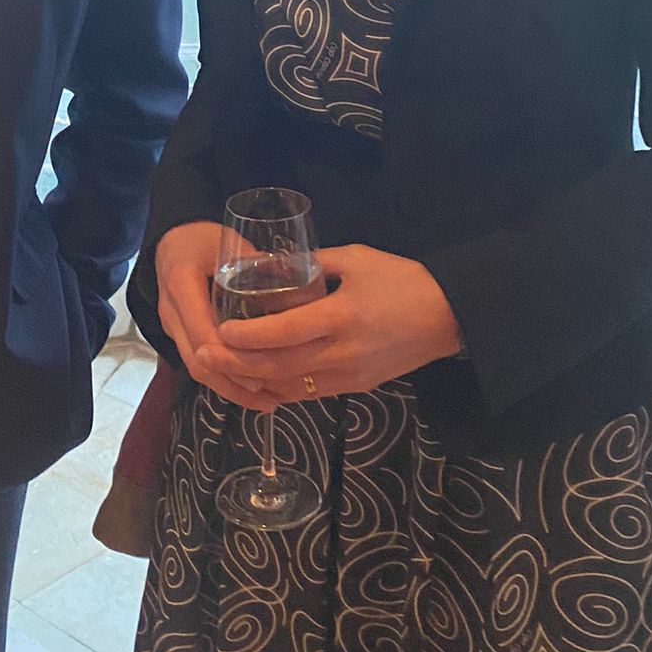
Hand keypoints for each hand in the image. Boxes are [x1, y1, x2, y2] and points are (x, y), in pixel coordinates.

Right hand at [154, 220, 279, 411]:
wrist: (170, 239)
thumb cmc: (202, 238)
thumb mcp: (228, 242)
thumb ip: (255, 264)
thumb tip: (296, 284)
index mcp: (182, 283)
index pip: (202, 331)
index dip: (231, 357)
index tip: (261, 374)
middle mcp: (171, 310)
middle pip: (197, 359)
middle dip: (232, 383)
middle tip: (270, 398)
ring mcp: (170, 324)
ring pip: (193, 367)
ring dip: (227, 387)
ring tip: (265, 402)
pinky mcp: (177, 333)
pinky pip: (195, 361)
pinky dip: (220, 378)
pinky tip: (248, 388)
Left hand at [195, 245, 463, 405]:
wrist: (448, 316)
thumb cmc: (401, 279)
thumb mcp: (356, 259)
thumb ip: (313, 263)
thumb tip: (273, 263)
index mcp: (342, 315)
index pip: (284, 333)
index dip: (247, 337)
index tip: (218, 331)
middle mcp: (343, 351)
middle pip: (279, 366)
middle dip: (237, 365)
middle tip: (203, 356)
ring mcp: (349, 374)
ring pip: (290, 386)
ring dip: (252, 381)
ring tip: (221, 370)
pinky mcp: (356, 387)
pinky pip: (309, 393)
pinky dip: (279, 388)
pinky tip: (257, 379)